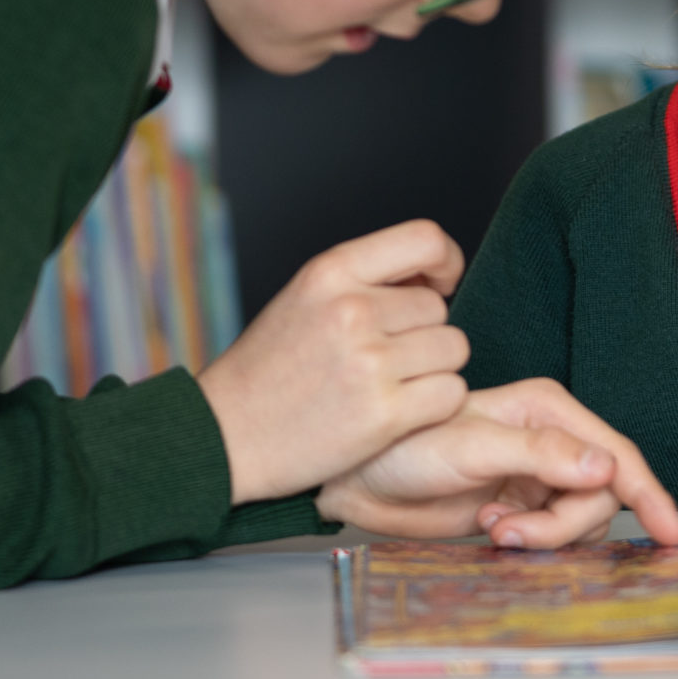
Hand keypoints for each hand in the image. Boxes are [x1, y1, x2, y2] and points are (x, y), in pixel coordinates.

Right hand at [196, 220, 469, 504]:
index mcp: (329, 272)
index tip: (440, 285)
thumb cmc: (269, 370)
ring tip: (387, 385)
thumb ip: (365, 280)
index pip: (426, 240)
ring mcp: (369, 362)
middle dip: (422, 333)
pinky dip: (434, 406)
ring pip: (453, 350)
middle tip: (382, 358)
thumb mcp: (305, 299)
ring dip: (433, 370)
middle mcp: (351, 310)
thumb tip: (436, 273)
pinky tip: (397, 412)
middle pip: (439, 308)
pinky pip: (451, 394)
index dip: (445, 262)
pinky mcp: (383, 415)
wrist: (224, 439)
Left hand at [317, 379, 677, 548]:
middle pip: (601, 495)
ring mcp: (537, 477)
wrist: (359, 480)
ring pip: (581, 520)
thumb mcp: (472, 447)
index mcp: (547, 410)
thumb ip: (541, 455)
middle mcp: (551, 440)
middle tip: (513, 532)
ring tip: (495, 528)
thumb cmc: (404, 447)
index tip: (669, 532)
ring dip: (546, 535)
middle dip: (566, 523)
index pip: (615, 454)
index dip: (647, 493)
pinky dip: (533, 543)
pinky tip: (492, 531)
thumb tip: (606, 468)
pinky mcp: (521, 508)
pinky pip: (554, 535)